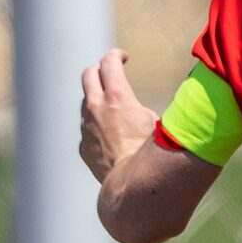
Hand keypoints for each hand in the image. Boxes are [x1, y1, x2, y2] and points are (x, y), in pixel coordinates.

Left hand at [78, 51, 156, 183]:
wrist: (132, 187)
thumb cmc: (151, 155)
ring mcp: (86, 127)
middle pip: (89, 74)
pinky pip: (86, 128)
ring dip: (97, 99)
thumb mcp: (158, 123)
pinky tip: (109, 135)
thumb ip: (148, 108)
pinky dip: (95, 125)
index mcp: (117, 96)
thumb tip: (157, 105)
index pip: (109, 62)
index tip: (124, 57)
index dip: (117, 55)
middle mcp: (96, 107)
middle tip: (111, 75)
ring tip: (113, 109)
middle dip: (100, 70)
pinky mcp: (83, 145)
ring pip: (86, 102)